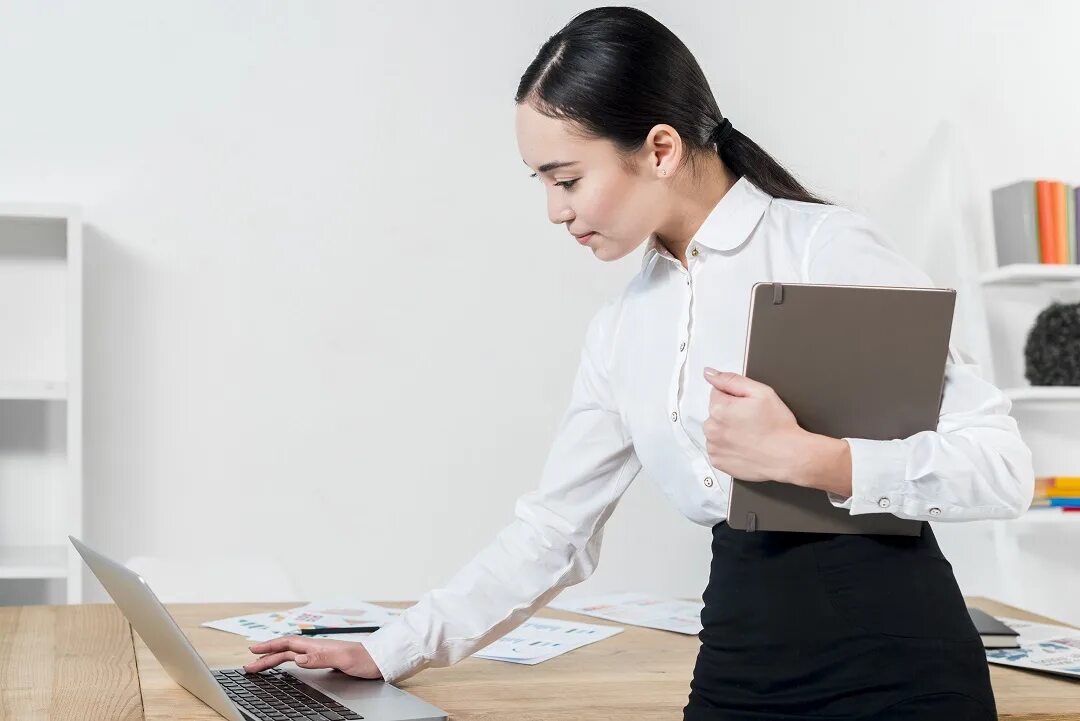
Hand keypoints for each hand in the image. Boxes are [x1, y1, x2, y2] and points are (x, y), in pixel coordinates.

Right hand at [244, 636, 382, 678]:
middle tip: (249, 663)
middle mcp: (317, 648)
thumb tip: (297, 659)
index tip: (252, 650)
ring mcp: (321, 653)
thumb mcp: (342, 660)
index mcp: (317, 646)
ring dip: (275, 658)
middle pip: (286, 650)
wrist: (380, 661)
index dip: (269, 647)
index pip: (287, 645)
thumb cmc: (364, 660)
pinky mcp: (326, 660)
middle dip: (266, 655)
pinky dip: (288, 661)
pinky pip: (300, 659)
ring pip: (292, 654)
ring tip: (261, 663)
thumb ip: (320, 658)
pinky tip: (286, 664)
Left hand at [702, 368, 805, 482]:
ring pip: (716, 430)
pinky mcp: (718, 461)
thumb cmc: (778, 427)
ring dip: (728, 430)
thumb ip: (731, 380)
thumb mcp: (761, 392)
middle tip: (752, 421)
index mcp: (719, 409)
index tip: (749, 406)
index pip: (718, 392)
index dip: (736, 397)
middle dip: (730, 413)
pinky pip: (718, 448)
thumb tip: (710, 373)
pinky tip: (745, 447)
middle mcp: (711, 429)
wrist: (789, 457)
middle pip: (715, 412)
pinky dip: (728, 447)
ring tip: (750, 435)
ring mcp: (714, 447)